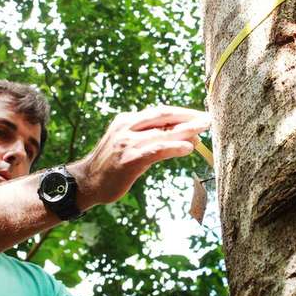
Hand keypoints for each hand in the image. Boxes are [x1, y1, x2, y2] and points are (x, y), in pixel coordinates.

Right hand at [70, 106, 210, 209]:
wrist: (87, 183)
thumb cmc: (112, 166)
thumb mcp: (130, 146)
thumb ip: (153, 138)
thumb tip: (187, 136)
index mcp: (127, 120)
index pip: (160, 111)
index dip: (182, 112)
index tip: (200, 116)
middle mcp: (127, 126)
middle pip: (163, 115)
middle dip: (188, 116)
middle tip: (208, 119)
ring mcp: (127, 142)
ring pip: (162, 131)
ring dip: (186, 130)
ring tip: (203, 130)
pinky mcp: (130, 158)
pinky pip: (157, 149)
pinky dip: (174, 146)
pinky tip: (188, 148)